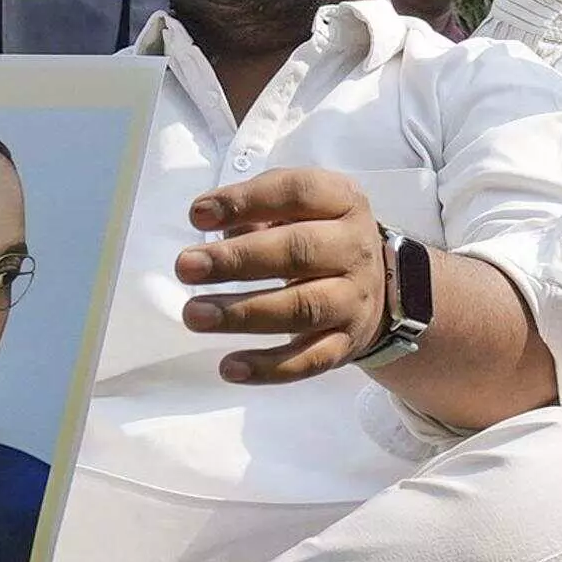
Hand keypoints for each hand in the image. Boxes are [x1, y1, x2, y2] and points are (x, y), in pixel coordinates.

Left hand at [176, 166, 394, 385]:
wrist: (376, 287)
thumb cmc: (319, 238)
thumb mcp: (300, 210)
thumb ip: (255, 208)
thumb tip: (207, 216)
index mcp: (344, 203)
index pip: (298, 193)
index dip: (246, 201)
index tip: (197, 216)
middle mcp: (355, 249)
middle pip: (298, 251)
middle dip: (237, 260)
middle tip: (186, 267)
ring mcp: (354, 300)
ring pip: (302, 308)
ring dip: (244, 313)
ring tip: (195, 315)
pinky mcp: (346, 344)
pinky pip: (309, 361)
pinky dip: (269, 368)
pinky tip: (229, 367)